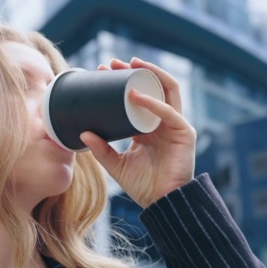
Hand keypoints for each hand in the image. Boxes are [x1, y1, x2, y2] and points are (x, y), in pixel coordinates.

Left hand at [80, 57, 195, 207]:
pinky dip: (153, 103)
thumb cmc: (144, 185)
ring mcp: (176, 125)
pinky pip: (169, 113)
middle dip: (135, 71)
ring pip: (167, 90)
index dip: (122, 82)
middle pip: (152, 87)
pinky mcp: (184, 133)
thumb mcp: (116, 165)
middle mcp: (164, 121)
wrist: (162, 204)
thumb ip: (102, 150)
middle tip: (113, 63)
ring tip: (131, 65)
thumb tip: (82, 133)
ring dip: (150, 74)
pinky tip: (136, 96)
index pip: (138, 96)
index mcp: (149, 127)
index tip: (103, 71)